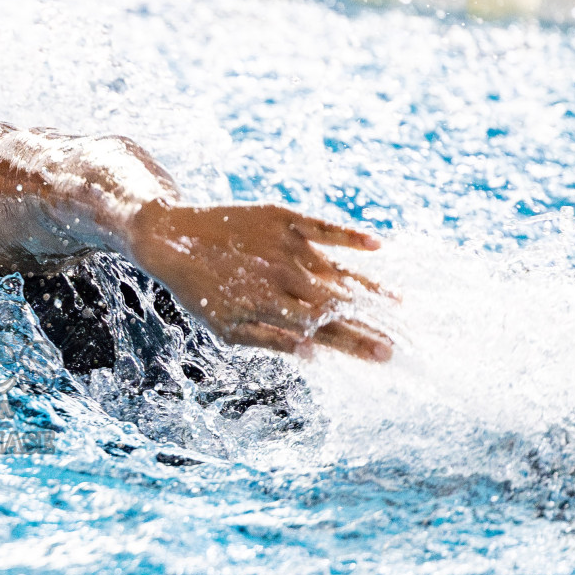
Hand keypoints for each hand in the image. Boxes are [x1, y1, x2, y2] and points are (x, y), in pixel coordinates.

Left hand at [123, 201, 394, 361]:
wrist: (170, 237)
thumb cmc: (199, 289)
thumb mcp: (224, 327)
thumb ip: (268, 341)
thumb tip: (313, 355)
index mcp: (270, 308)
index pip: (324, 331)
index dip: (357, 344)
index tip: (387, 357)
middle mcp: (283, 277)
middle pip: (339, 304)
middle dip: (373, 324)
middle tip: (404, 340)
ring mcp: (285, 246)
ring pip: (338, 270)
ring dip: (370, 288)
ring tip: (399, 303)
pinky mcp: (283, 218)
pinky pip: (325, 226)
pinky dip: (350, 235)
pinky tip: (378, 246)